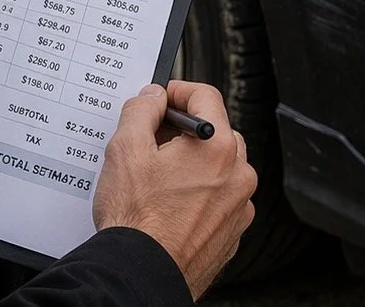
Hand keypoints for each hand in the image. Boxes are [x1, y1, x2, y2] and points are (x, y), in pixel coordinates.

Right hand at [91, 81, 256, 299]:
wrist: (144, 274)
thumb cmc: (138, 220)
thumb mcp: (125, 149)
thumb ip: (141, 110)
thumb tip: (152, 97)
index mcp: (218, 148)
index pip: (206, 96)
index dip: (178, 91)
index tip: (160, 98)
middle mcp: (238, 176)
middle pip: (215, 132)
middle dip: (184, 130)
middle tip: (152, 140)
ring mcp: (239, 207)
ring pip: (218, 167)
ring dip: (193, 163)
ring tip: (157, 179)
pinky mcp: (232, 232)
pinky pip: (219, 198)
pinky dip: (199, 193)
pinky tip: (168, 204)